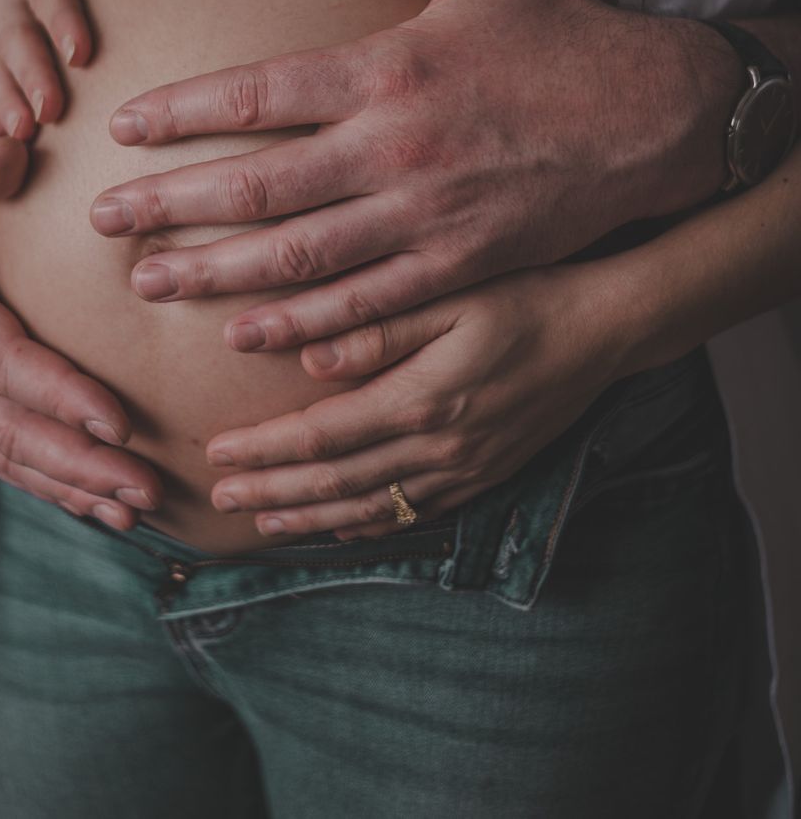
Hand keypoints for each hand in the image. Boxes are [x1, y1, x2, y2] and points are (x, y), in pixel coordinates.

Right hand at [0, 110, 160, 527]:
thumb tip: (12, 162)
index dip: (57, 395)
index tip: (120, 421)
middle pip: (5, 425)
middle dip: (78, 464)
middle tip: (146, 487)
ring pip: (0, 449)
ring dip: (66, 485)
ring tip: (133, 508)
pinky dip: (43, 478)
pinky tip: (93, 499)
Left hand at [90, 0, 735, 347]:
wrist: (656, 115)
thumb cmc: (562, 30)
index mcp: (390, 68)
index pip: (258, 92)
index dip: (180, 112)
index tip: (122, 128)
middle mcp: (397, 149)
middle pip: (259, 186)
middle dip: (170, 206)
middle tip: (102, 222)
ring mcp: (427, 217)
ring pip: (299, 258)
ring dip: (215, 274)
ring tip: (146, 283)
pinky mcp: (459, 267)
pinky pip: (365, 307)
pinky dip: (300, 326)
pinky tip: (246, 337)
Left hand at [201, 259, 634, 540]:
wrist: (603, 329)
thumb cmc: (524, 294)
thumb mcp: (451, 294)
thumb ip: (378, 328)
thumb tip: (307, 355)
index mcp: (421, 400)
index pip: (321, 436)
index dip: (264, 449)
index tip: (215, 452)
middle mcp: (439, 448)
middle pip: (335, 482)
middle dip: (271, 491)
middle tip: (217, 498)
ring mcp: (463, 469)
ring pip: (370, 507)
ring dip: (309, 515)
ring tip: (260, 519)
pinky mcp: (483, 474)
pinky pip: (413, 513)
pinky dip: (367, 523)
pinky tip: (339, 524)